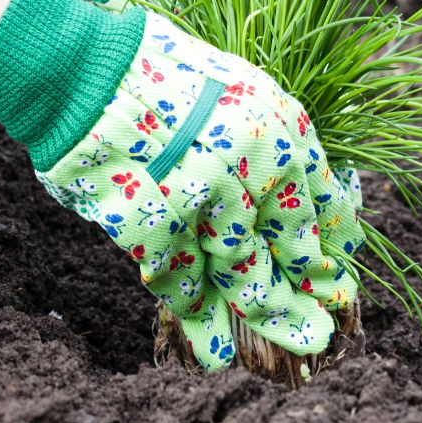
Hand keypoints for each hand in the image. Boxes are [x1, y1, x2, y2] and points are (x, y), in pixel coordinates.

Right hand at [38, 10, 363, 367]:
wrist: (89, 71)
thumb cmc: (163, 76)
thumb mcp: (240, 94)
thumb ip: (271, 149)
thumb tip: (293, 211)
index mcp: (282, 132)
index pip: (321, 209)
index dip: (326, 252)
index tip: (332, 282)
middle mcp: (255, 169)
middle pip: (287, 252)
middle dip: (298, 301)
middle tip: (314, 339)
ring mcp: (207, 201)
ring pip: (239, 276)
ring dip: (249, 317)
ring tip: (253, 350)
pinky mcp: (159, 227)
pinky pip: (181, 279)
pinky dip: (190, 308)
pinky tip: (201, 332)